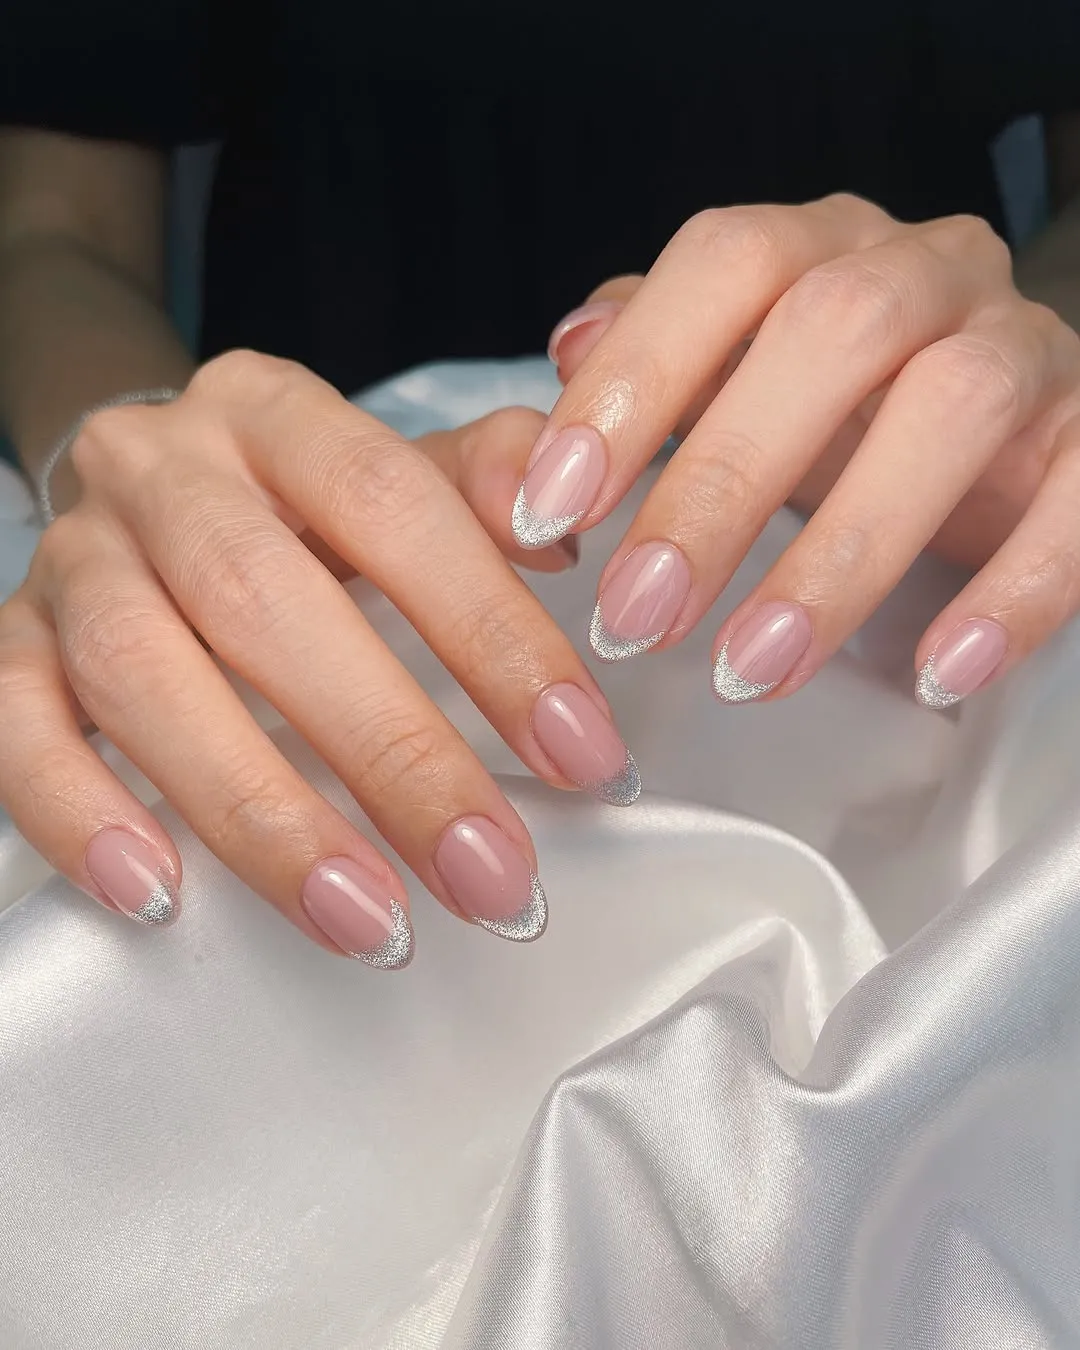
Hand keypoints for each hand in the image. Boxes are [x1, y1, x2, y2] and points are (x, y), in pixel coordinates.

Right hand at [0, 352, 638, 963]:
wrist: (144, 480)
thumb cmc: (299, 502)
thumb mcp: (397, 470)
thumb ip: (485, 483)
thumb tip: (567, 523)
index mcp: (275, 413)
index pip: (393, 504)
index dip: (493, 633)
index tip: (581, 753)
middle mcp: (160, 469)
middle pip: (264, 601)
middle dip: (391, 753)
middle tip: (487, 873)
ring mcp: (75, 557)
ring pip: (142, 673)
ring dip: (259, 810)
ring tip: (365, 918)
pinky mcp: (11, 637)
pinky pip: (12, 724)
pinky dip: (76, 810)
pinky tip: (156, 891)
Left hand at [519, 195, 1079, 707]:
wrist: (999, 432)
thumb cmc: (839, 409)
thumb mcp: (734, 378)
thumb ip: (652, 355)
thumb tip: (569, 348)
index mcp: (823, 247)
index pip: (728, 262)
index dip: (635, 380)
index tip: (550, 510)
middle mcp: (928, 272)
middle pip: (831, 333)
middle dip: (720, 484)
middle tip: (637, 616)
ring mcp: (1024, 349)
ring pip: (953, 410)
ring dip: (842, 553)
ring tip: (752, 667)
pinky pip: (1077, 503)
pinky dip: (1011, 593)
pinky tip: (938, 673)